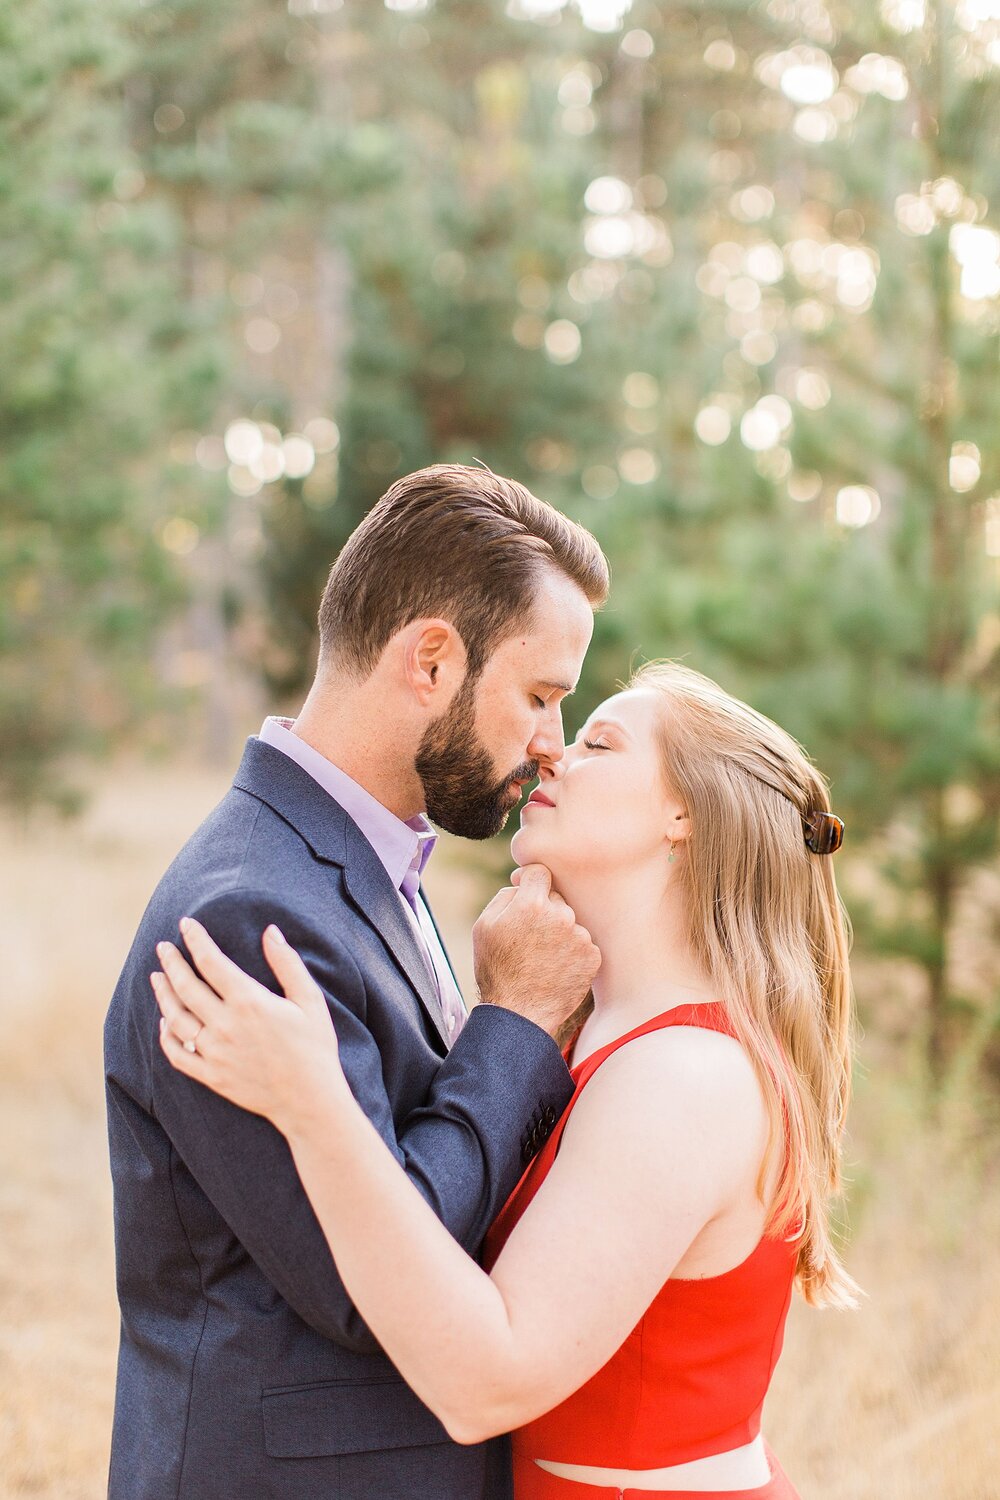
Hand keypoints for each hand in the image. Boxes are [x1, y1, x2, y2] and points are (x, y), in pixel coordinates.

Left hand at [151, 919, 348, 1132]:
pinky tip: (164, 1022)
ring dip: (162, 995)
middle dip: (171, 963)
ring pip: (175, 1019)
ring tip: (157, 978)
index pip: (211, 962)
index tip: (186, 924)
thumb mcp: (309, 1000)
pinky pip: (178, 1054)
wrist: (310, 1100)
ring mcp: (215, 1053)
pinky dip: (165, 1037)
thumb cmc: (315, 1047)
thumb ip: (287, 963)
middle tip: (163, 948)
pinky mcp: (211, 1076)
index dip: (196, 940)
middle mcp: (226, 1026)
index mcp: (249, 1002)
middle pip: (186, 987)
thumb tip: (270, 931)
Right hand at [472, 865, 600, 1038]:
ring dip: (560, 933)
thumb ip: (505, 896)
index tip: (528, 893)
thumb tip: (522, 885)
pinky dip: (573, 953)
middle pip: (556, 898)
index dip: (531, 881)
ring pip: (570, 922)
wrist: (519, 1014)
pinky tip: (557, 969)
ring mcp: (580, 936)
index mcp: (531, 904)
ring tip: (543, 959)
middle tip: (530, 939)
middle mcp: (560, 915)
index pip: (540, 872)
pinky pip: (583, 944)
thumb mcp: (484, 927)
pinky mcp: (593, 956)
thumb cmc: (496, 970)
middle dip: (545, 912)